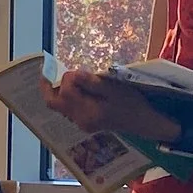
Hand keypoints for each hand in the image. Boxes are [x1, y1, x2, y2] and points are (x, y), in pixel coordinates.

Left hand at [41, 70, 177, 141]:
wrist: (144, 122)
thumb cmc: (132, 103)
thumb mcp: (114, 89)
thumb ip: (91, 83)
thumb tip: (72, 75)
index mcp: (87, 112)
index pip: (64, 94)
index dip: (66, 79)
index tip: (76, 70)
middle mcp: (80, 120)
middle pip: (54, 103)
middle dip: (50, 87)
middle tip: (48, 72)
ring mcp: (82, 123)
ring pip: (60, 106)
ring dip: (59, 90)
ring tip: (67, 77)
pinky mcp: (85, 122)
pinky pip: (68, 108)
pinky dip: (68, 96)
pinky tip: (77, 87)